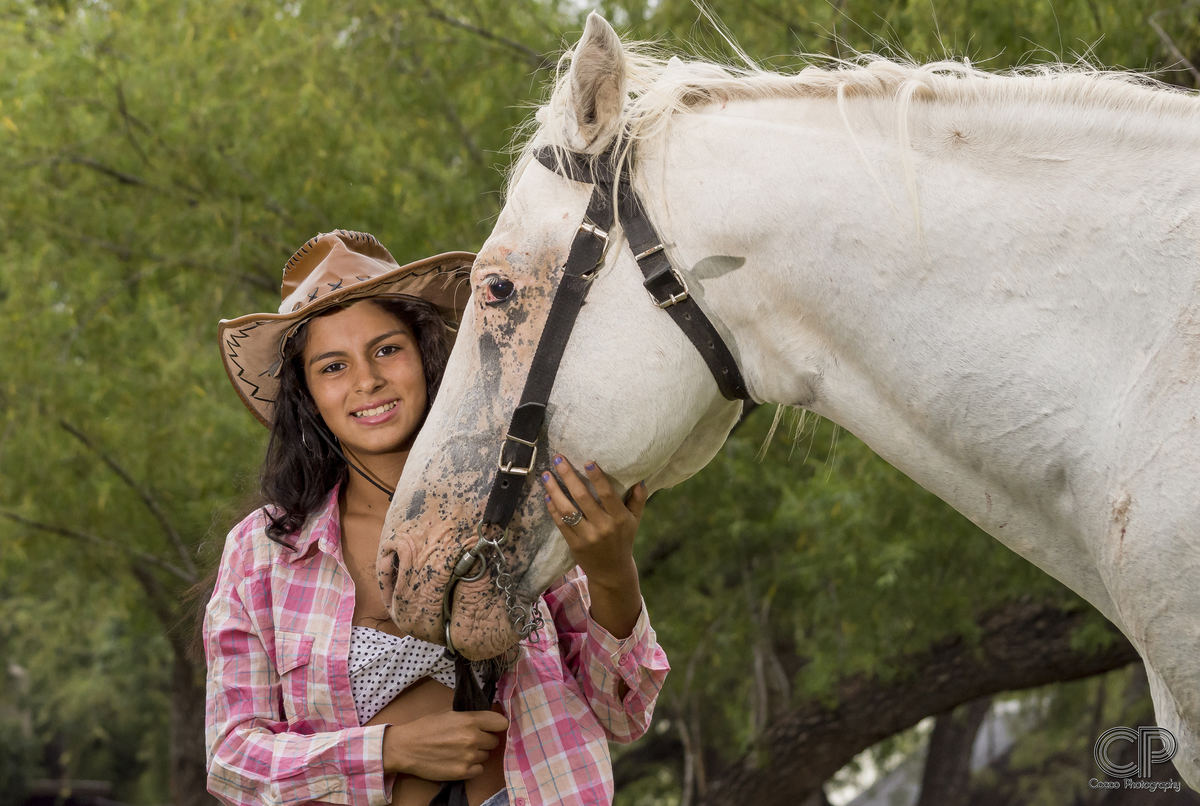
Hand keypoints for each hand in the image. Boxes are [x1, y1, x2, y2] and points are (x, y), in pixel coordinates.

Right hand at [382, 709, 508, 779]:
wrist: (406, 748)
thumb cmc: (426, 727)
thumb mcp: (449, 712)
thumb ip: (470, 715)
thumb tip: (487, 717)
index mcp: (470, 720)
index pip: (501, 722)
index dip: (496, 724)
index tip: (492, 727)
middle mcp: (473, 738)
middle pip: (494, 740)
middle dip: (485, 739)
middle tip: (471, 739)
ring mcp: (469, 756)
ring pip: (486, 755)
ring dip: (478, 753)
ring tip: (461, 750)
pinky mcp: (463, 772)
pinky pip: (479, 769)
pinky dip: (472, 767)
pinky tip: (460, 760)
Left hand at [541, 456, 647, 636]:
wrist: (612, 572)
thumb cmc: (623, 540)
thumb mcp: (635, 521)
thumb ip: (638, 500)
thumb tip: (639, 479)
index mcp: (620, 519)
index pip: (608, 495)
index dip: (598, 478)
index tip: (588, 462)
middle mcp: (603, 527)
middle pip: (583, 498)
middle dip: (569, 476)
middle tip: (559, 459)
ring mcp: (587, 536)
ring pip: (567, 510)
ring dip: (554, 491)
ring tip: (546, 475)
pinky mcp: (574, 544)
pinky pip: (560, 523)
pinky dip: (552, 508)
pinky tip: (547, 495)